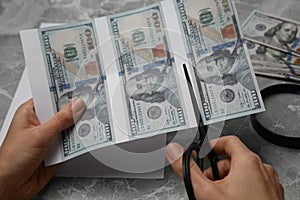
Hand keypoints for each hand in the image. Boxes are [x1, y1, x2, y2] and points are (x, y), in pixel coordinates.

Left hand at [0, 98, 84, 199]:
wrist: (11, 186)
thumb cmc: (12, 159)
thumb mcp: (38, 135)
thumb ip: (60, 120)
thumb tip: (76, 106)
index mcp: (30, 113)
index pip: (50, 96)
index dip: (65, 92)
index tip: (80, 88)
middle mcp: (41, 123)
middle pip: (62, 111)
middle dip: (75, 110)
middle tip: (90, 104)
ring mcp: (49, 136)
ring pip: (69, 126)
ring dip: (78, 126)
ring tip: (91, 119)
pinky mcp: (57, 149)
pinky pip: (72, 141)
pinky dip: (79, 139)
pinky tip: (86, 136)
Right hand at [165, 136, 283, 199]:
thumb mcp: (207, 192)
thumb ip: (188, 170)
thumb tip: (175, 152)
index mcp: (249, 162)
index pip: (228, 141)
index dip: (211, 146)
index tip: (202, 154)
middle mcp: (262, 170)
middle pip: (233, 160)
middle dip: (216, 171)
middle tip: (208, 184)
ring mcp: (269, 184)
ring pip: (243, 174)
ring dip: (228, 182)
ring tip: (220, 196)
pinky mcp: (271, 196)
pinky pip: (253, 185)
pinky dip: (241, 190)